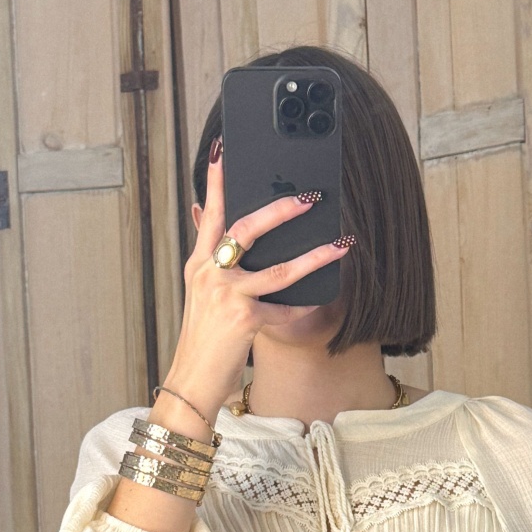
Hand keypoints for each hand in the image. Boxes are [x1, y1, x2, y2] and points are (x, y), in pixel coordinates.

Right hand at [165, 142, 352, 421]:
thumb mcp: (201, 296)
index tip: (224, 150)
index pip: (209, 214)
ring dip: (314, 256)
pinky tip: (320, 300)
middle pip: (247, 228)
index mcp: (199, 264)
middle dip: (281, 209)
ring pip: (279, 269)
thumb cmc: (204, 339)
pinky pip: (285, 308)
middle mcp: (210, 274)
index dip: (216, 182)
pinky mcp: (245, 319)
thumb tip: (203, 214)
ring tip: (340, 243)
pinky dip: (304, 307)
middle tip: (309, 196)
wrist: (192, 380)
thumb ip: (210, 259)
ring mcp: (227, 295)